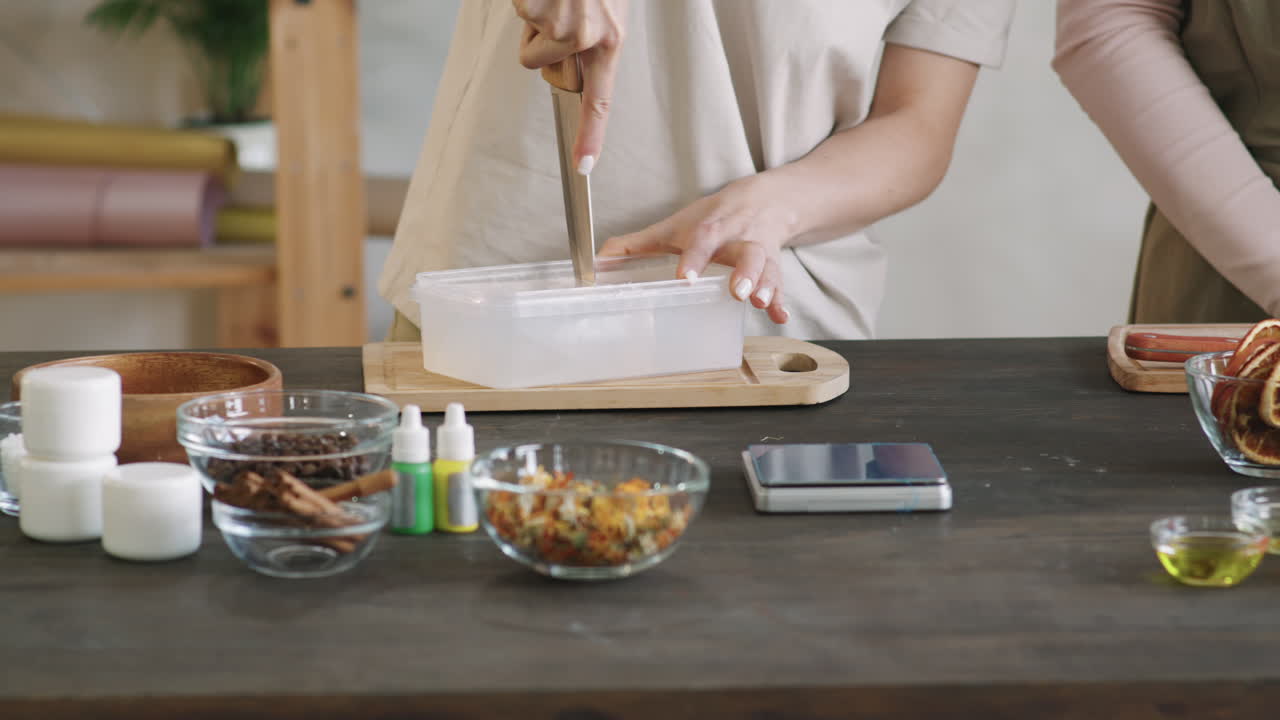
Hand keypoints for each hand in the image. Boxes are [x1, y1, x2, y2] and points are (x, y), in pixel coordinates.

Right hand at [514, 0, 627, 173]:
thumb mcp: (609, 9)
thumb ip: (592, 39)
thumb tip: (569, 62)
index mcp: (610, 41)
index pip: (600, 99)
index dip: (590, 135)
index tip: (584, 167)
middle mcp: (585, 39)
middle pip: (545, 70)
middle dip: (541, 48)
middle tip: (558, 13)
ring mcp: (558, 25)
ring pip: (528, 42)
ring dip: (534, 17)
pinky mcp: (534, 11)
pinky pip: (519, 14)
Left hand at [599, 176, 793, 324]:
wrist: (766, 200)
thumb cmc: (713, 217)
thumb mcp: (676, 226)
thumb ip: (638, 245)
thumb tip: (597, 261)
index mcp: (712, 228)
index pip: (702, 239)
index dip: (694, 258)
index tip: (685, 277)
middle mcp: (739, 238)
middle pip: (745, 251)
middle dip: (744, 272)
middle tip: (739, 292)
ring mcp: (760, 252)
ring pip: (768, 266)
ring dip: (767, 285)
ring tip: (762, 304)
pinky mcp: (775, 266)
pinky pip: (781, 283)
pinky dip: (783, 300)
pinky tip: (781, 317)